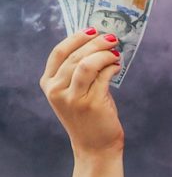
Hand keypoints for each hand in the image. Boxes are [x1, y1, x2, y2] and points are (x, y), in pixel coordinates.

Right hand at [39, 29, 122, 157]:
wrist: (95, 146)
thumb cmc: (88, 116)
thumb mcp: (75, 92)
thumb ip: (78, 71)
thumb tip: (97, 43)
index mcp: (49, 84)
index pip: (58, 53)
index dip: (76, 38)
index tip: (92, 29)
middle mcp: (57, 90)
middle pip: (76, 56)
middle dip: (96, 43)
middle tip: (112, 37)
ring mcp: (73, 98)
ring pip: (88, 64)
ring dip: (104, 53)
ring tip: (116, 52)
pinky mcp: (91, 103)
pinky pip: (103, 77)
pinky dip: (111, 67)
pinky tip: (116, 66)